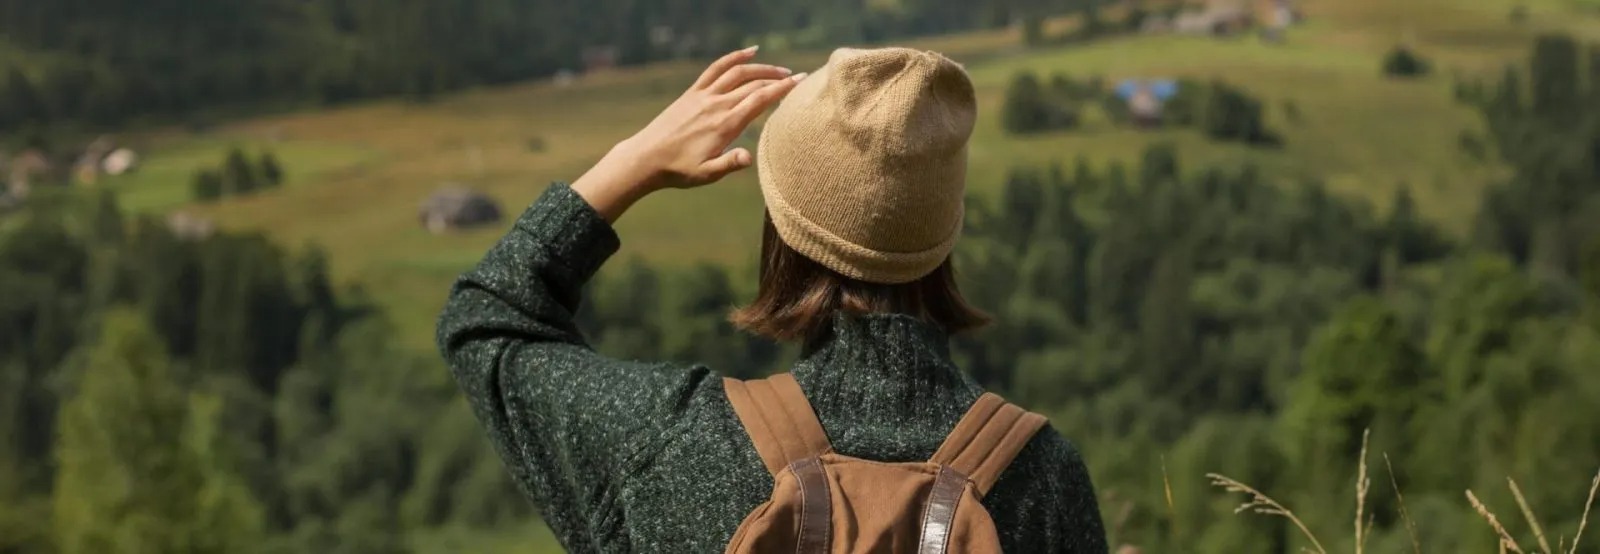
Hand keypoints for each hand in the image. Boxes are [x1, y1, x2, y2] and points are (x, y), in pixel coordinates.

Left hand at [572, 46, 806, 221]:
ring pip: (738, 73)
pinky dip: (734, 58)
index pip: (760, 100)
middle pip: (753, 84)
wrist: (647, 157)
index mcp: (725, 125)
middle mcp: (717, 105)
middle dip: (777, 78)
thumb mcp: (707, 174)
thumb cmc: (679, 170)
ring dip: (760, 67)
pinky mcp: (693, 93)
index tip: (801, 81)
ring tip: (779, 69)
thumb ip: (729, 164)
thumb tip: (748, 157)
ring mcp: (704, 96)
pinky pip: (716, 69)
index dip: (782, 89)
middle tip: (797, 78)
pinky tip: (749, 52)